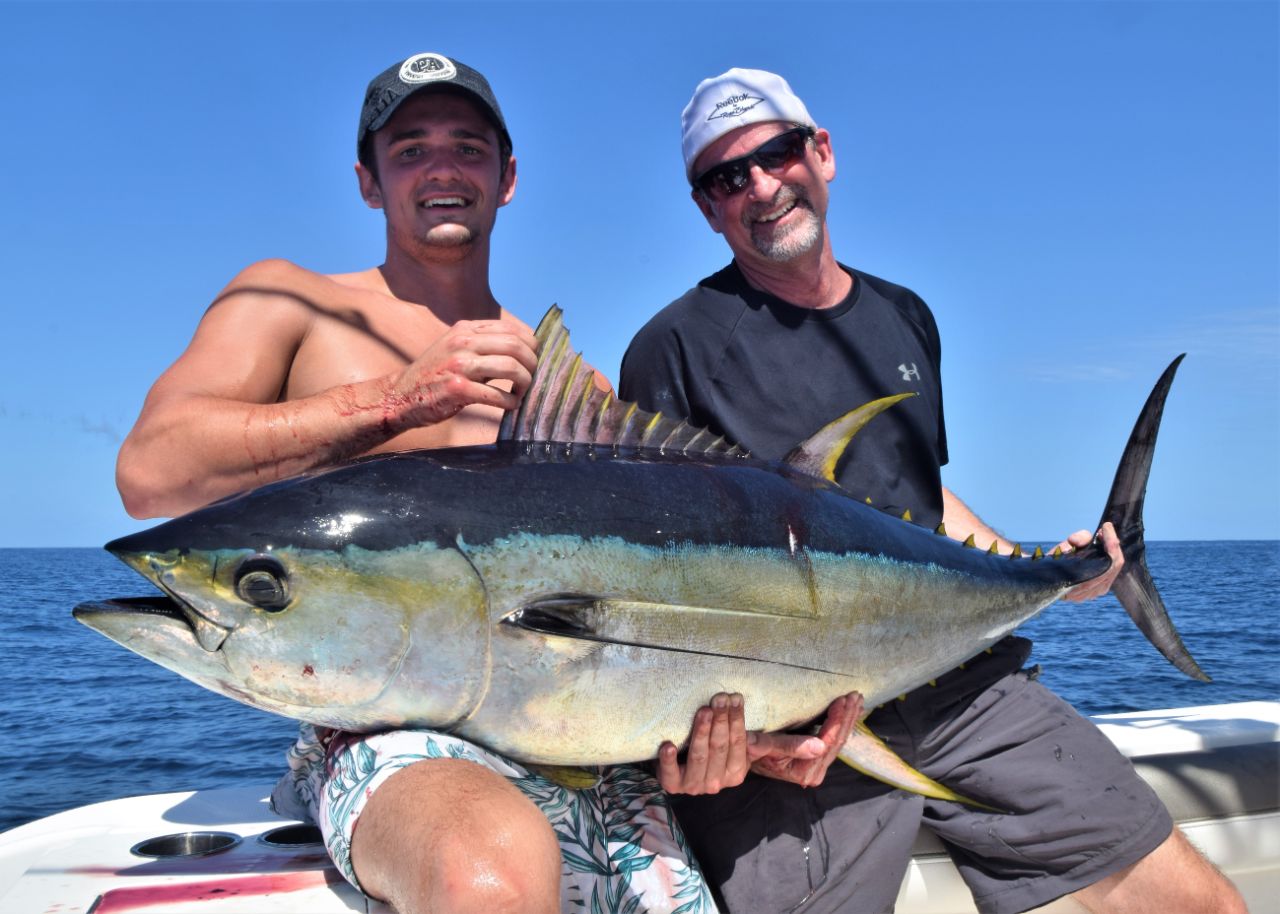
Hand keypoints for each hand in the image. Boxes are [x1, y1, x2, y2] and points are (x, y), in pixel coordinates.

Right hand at [387, 319, 539, 428]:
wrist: (401, 396)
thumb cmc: (435, 375)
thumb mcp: (455, 348)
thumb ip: (484, 345)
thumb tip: (524, 350)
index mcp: (465, 329)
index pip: (512, 329)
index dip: (531, 345)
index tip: (533, 360)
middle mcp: (463, 342)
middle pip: (516, 346)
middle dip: (532, 364)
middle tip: (531, 379)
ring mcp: (459, 365)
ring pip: (511, 367)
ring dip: (525, 384)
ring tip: (521, 393)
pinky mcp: (457, 389)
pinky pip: (497, 394)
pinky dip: (511, 402)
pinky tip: (510, 405)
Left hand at [657, 691, 863, 794]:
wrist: (685, 764)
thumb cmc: (721, 750)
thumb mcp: (752, 746)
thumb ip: (784, 746)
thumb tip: (821, 747)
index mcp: (738, 773)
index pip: (740, 746)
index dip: (738, 721)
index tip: (736, 697)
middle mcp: (717, 782)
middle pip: (720, 749)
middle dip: (720, 721)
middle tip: (719, 697)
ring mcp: (694, 785)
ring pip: (699, 758)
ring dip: (700, 734)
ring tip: (703, 711)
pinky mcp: (672, 785)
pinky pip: (670, 777)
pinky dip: (667, 761)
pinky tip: (667, 745)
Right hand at [749, 691, 862, 786]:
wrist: (743, 756)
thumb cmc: (750, 748)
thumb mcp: (763, 744)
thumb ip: (790, 746)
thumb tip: (820, 746)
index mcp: (804, 770)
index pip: (828, 742)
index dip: (837, 720)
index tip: (843, 699)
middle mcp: (814, 772)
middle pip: (837, 742)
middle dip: (847, 717)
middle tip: (855, 695)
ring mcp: (816, 767)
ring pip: (839, 741)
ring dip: (848, 719)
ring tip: (856, 700)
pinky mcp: (816, 760)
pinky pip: (834, 740)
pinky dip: (842, 724)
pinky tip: (850, 711)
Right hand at [1060, 521, 1123, 601]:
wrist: (1043, 580)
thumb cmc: (1053, 563)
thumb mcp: (1062, 548)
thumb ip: (1077, 540)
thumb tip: (1082, 539)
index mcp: (1081, 582)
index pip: (1109, 562)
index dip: (1111, 543)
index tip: (1105, 527)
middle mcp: (1091, 590)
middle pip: (1115, 564)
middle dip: (1113, 544)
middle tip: (1105, 530)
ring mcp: (1095, 592)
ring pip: (1115, 568)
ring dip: (1112, 551)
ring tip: (1103, 537)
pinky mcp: (1098, 590)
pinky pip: (1111, 572)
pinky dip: (1110, 558)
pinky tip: (1103, 549)